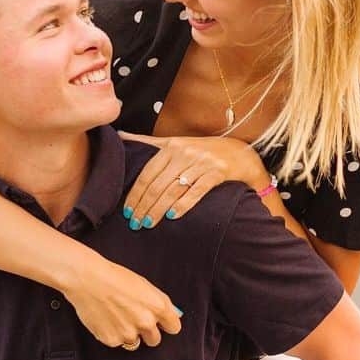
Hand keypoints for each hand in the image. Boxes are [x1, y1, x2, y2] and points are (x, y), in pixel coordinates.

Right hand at [63, 253, 182, 348]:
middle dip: (147, 332)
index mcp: (158, 307)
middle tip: (133, 319)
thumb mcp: (144, 286)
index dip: (165, 324)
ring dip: (128, 333)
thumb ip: (159, 303)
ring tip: (116, 316)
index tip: (160, 323)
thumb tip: (172, 315)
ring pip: (134, 342)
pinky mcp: (112, 340)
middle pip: (155, 340)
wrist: (87, 279)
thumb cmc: (114, 277)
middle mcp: (146, 323)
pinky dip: (111, 334)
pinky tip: (106, 319)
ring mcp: (129, 333)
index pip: (173, 327)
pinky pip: (116, 342)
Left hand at [119, 134, 270, 228]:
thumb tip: (120, 135)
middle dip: (144, 206)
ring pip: (173, 189)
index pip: (147, 174)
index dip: (135, 194)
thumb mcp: (174, 142)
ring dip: (159, 209)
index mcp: (171, 146)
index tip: (127, 211)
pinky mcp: (217, 173)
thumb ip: (148, 141)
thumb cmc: (201, 150)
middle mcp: (184, 153)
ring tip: (148, 224)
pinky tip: (173, 216)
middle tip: (135, 223)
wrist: (239, 153)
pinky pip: (197, 191)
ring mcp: (201, 163)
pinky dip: (183, 204)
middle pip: (157, 184)